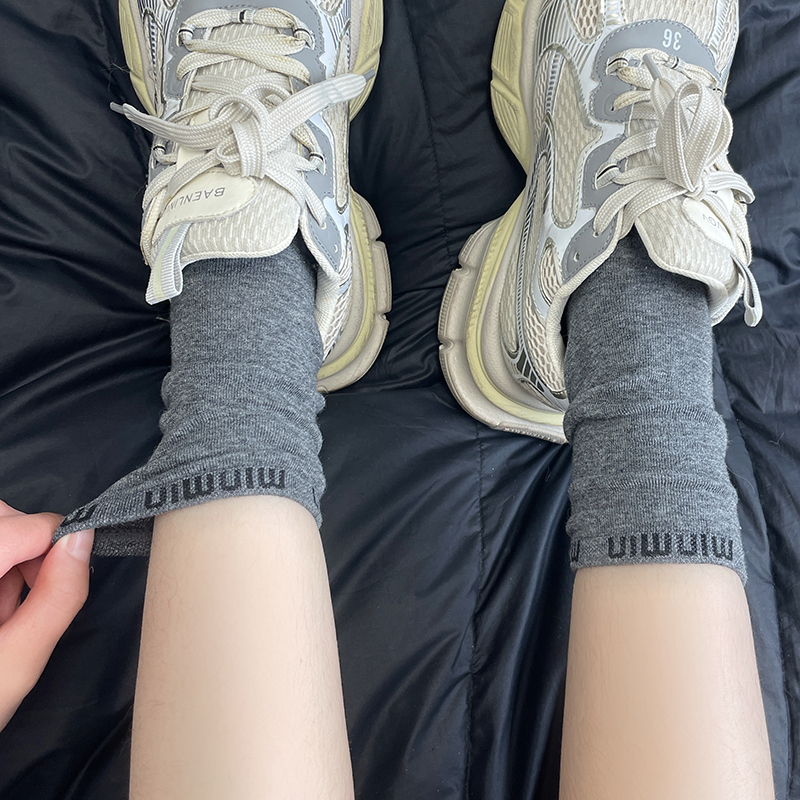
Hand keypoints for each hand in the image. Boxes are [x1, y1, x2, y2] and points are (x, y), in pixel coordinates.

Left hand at [0, 499, 93, 731]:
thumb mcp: (17, 663)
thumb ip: (56, 597)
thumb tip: (84, 539)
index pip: (17, 526)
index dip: (56, 540)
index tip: (75, 571)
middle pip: (1, 519)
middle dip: (32, 543)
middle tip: (42, 593)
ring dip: (16, 557)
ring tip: (13, 609)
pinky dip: (1, 570)